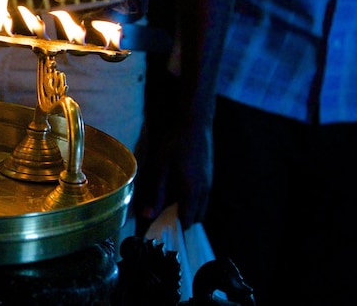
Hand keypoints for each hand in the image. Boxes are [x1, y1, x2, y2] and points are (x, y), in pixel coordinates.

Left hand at [134, 96, 213, 232]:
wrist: (196, 124)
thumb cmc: (175, 144)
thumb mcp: (161, 168)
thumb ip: (156, 193)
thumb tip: (148, 215)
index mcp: (192, 191)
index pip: (187, 220)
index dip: (176, 228)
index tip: (162, 232)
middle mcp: (204, 191)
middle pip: (197, 218)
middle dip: (182, 222)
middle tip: (164, 221)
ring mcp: (209, 184)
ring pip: (202, 208)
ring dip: (189, 212)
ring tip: (170, 209)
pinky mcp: (210, 178)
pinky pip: (203, 199)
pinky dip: (193, 203)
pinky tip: (179, 195)